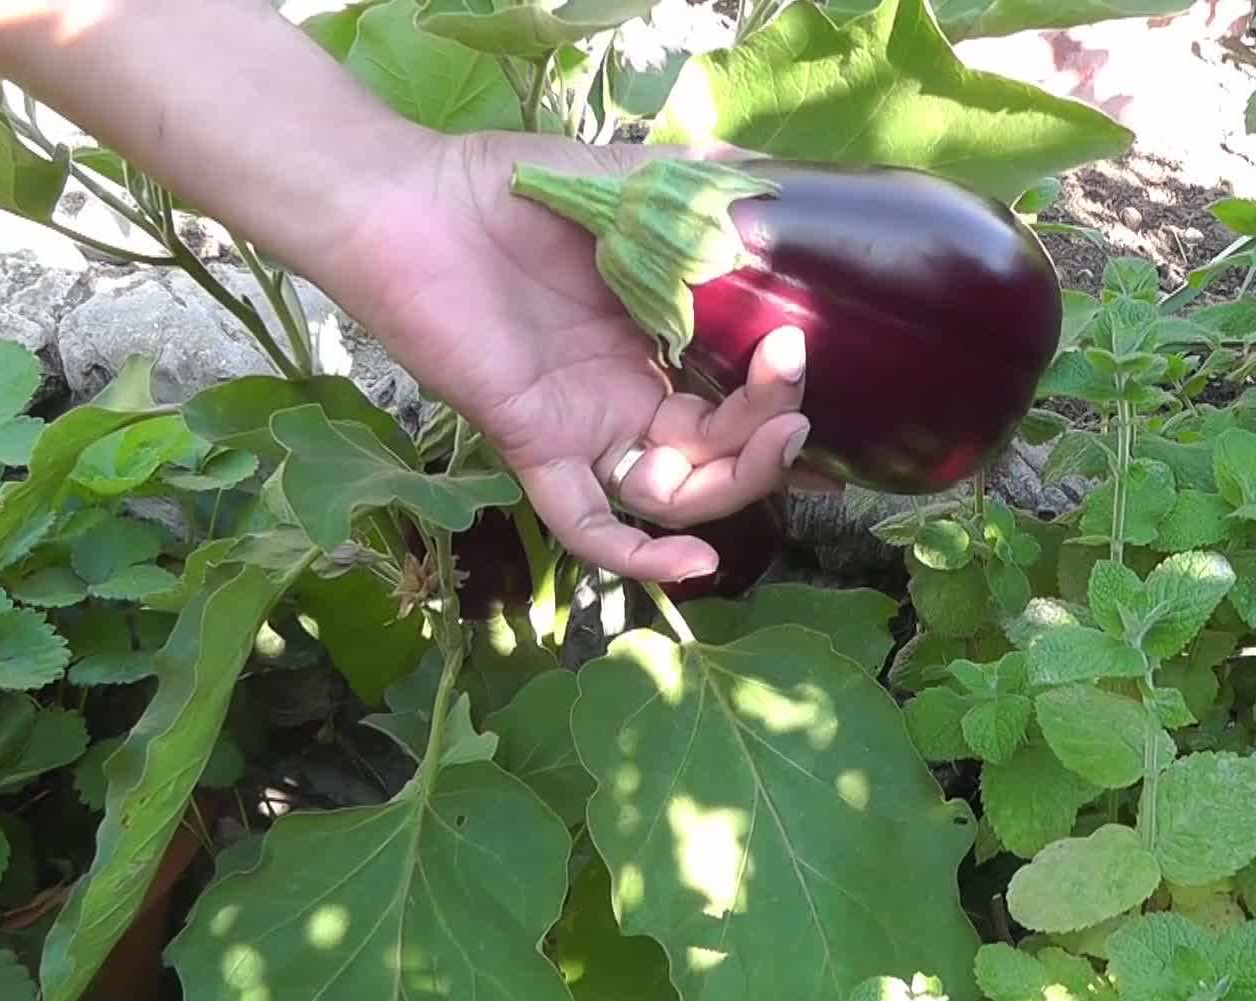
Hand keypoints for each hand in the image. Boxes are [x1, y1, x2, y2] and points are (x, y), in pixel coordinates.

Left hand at [336, 130, 831, 583]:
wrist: (408, 201)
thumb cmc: (511, 188)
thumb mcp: (627, 184)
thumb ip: (697, 192)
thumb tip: (768, 181)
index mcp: (657, 346)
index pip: (739, 403)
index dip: (789, 412)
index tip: (847, 402)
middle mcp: (628, 398)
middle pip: (721, 456)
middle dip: (774, 434)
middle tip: (796, 378)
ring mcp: (586, 429)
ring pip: (677, 494)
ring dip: (737, 479)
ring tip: (781, 431)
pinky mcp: (536, 446)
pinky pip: (589, 526)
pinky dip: (640, 558)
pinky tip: (697, 564)